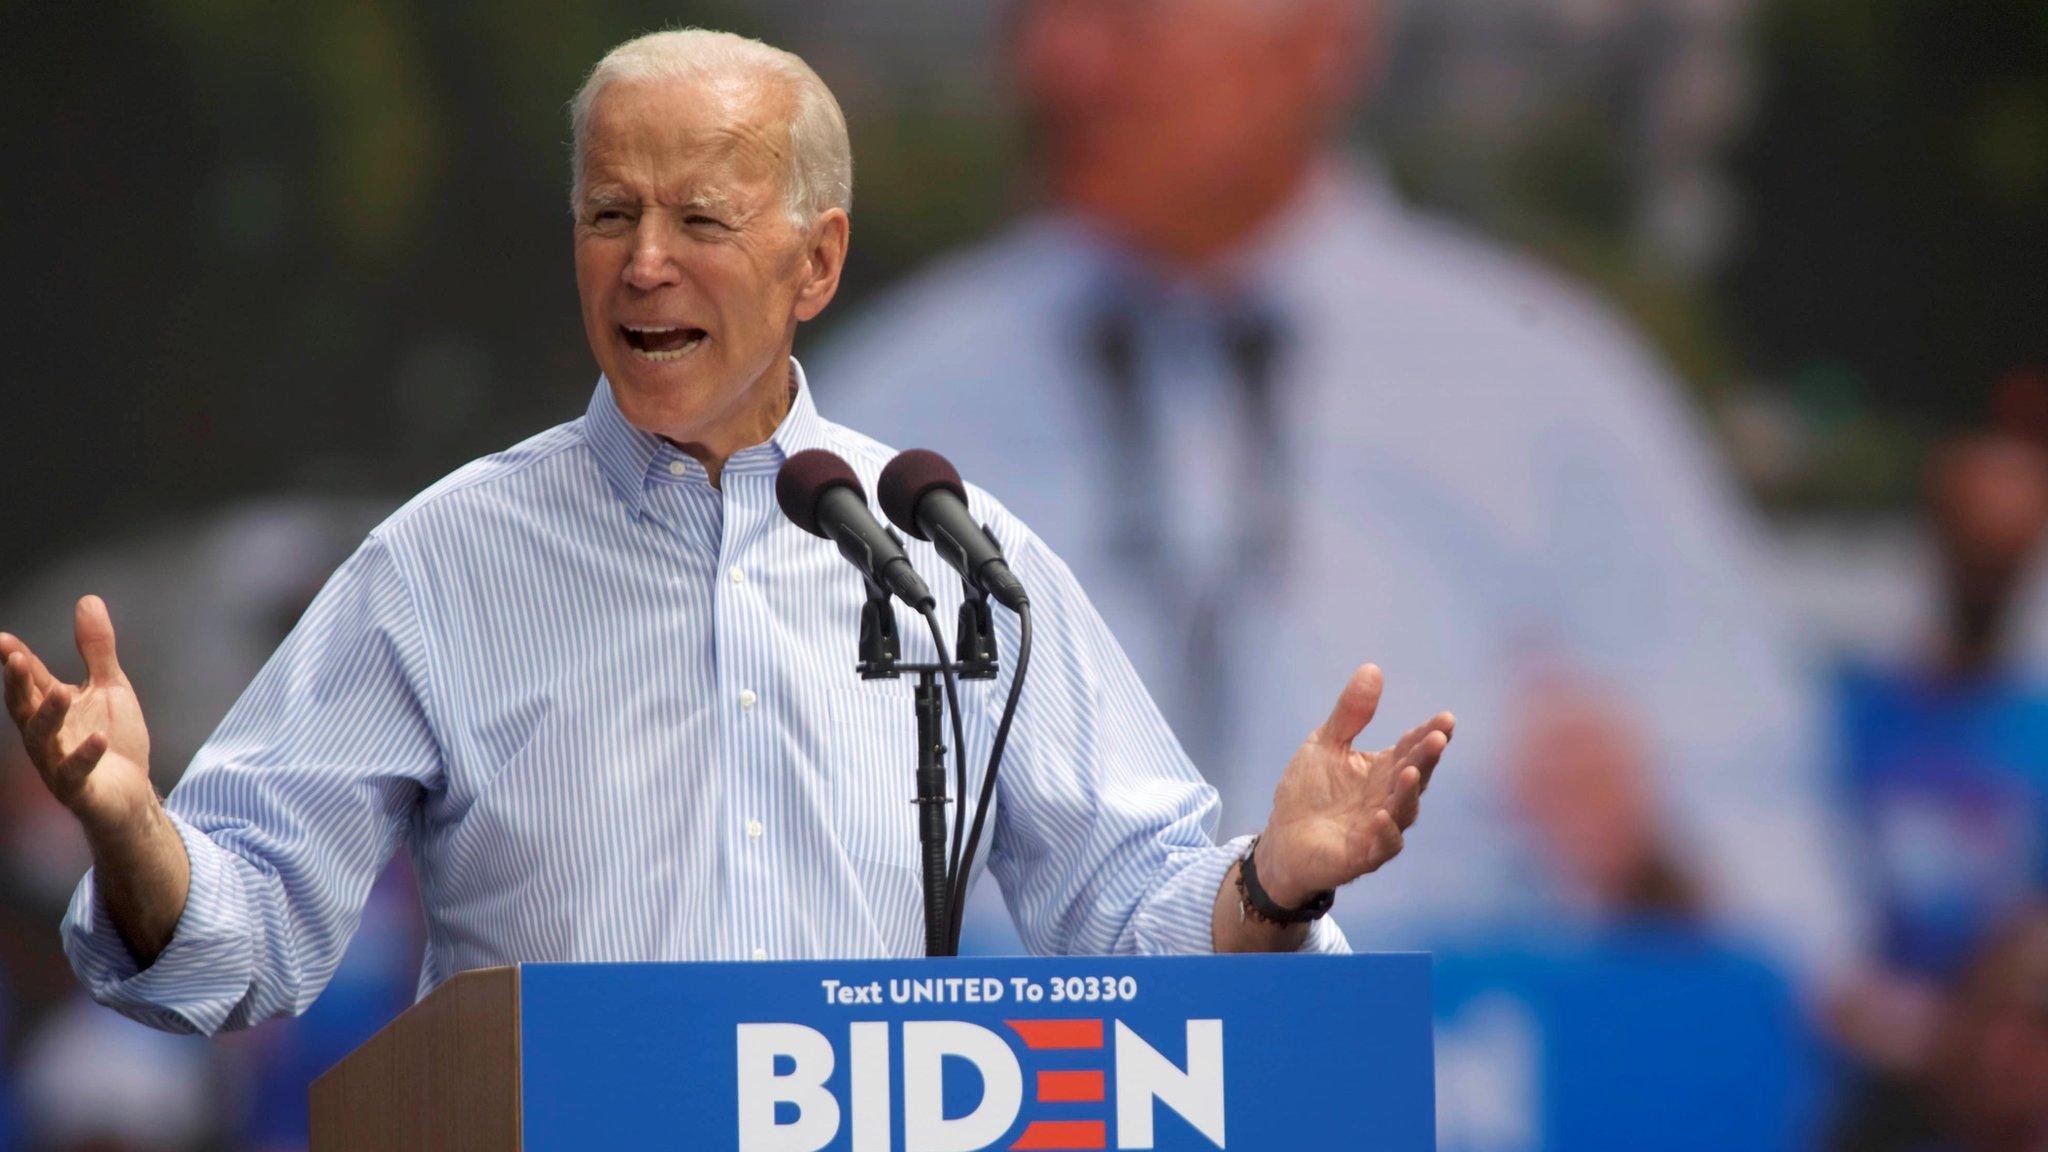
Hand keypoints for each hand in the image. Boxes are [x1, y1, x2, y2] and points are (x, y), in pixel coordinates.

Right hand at [2, 596, 156, 839]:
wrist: (131, 795)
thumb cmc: (113, 740)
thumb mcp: (109, 687)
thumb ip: (96, 649)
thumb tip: (87, 600)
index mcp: (51, 708)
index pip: (29, 681)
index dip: (15, 660)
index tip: (2, 639)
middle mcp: (46, 736)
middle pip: (25, 708)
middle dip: (18, 684)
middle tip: (16, 659)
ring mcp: (58, 764)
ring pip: (43, 741)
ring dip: (49, 716)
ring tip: (60, 692)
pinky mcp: (79, 790)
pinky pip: (76, 774)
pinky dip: (86, 755)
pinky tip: (99, 738)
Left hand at [1255, 664, 1453, 906]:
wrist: (1282, 841)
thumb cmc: (1308, 792)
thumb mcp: (1325, 744)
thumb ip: (1350, 713)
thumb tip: (1372, 668)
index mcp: (1383, 770)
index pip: (1412, 748)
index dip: (1429, 734)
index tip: (1446, 718)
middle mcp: (1389, 798)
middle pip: (1415, 775)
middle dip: (1428, 757)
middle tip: (1438, 737)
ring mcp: (1379, 828)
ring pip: (1404, 810)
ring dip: (1409, 791)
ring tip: (1411, 770)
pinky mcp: (1362, 855)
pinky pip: (1383, 845)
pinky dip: (1386, 831)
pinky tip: (1383, 814)